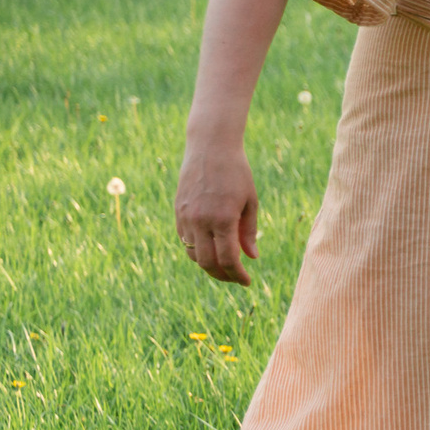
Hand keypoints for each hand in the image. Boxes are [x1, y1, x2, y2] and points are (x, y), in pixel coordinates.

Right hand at [175, 137, 260, 283]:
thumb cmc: (237, 173)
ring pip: (193, 254)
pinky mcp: (178, 212)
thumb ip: (249, 231)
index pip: (228, 259)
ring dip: (208, 266)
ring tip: (225, 267)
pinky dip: (198, 250)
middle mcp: (200, 221)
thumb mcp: (250, 201)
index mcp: (222, 219)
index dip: (237, 275)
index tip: (247, 281)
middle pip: (207, 263)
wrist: (209, 148)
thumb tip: (251, 257)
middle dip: (222, 276)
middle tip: (236, 279)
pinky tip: (211, 250)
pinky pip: (185, 240)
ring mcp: (186, 217)